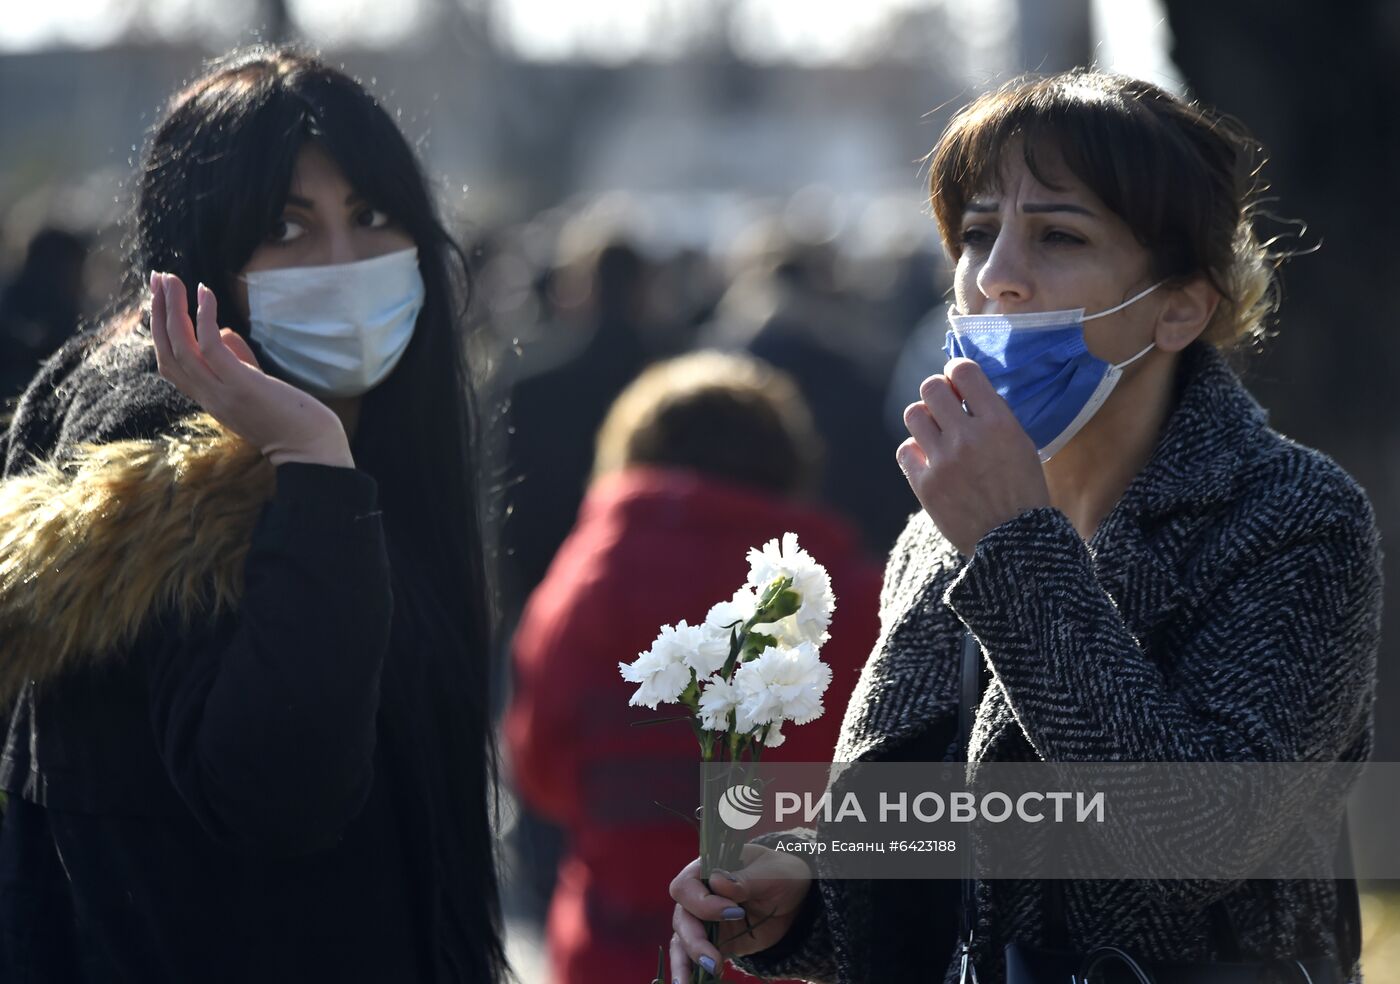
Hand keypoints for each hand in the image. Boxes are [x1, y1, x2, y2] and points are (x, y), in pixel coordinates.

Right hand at [150, 271, 352, 467]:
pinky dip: (205, 318)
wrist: (312, 451)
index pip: (170, 363)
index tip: (158, 297)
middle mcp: (208, 397)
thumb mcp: (255, 385)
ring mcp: (222, 393)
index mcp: (208, 397)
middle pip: (167, 351)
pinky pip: (212, 347)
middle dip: (158, 312)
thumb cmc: (290, 418)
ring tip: (171, 279)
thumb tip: (221, 329)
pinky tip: (205, 293)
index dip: (159, 330)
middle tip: (157, 278)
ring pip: (182, 347)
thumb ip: (237, 358)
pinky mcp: (242, 386)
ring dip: (172, 309)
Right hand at [668, 843, 813, 981]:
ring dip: (686, 962)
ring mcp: (703, 921)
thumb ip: (745, 879)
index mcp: (708, 869)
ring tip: (693, 983)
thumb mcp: (772, 874)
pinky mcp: (712, 943)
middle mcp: (698, 895)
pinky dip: (688, 971)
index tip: (735, 912)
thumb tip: (716, 881)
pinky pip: (692, 958)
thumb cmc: (781, 875)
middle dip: (694, 940)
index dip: (703, 902)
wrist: (794, 900)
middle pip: (681, 917)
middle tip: (715, 960)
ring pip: (681, 940)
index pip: (686, 886)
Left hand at [897, 357, 1049, 555]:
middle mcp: (967, 437)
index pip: (963, 371)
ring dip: (925, 420)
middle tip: (945, 407)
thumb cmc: (1023, 491)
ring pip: (913, 414)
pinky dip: (915, 452)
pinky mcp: (924, 485)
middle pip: (931, 388)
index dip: (955, 372)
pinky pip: (905, 449)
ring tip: (937, 434)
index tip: (956, 381)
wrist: (1015, 543)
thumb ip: (993, 416)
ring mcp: (943, 461)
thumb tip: (964, 390)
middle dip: (937, 393)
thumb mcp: (1022, 445)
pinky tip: (930, 460)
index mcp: (998, 423)